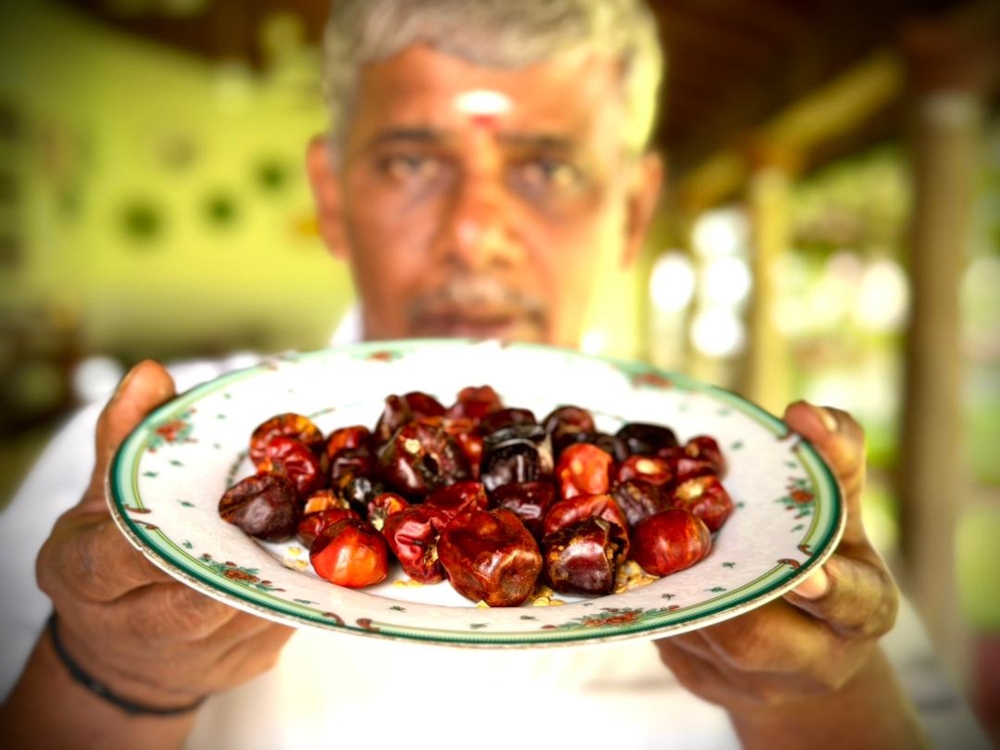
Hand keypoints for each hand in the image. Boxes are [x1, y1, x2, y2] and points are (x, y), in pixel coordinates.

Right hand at [36, 361, 293, 710]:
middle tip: (290, 505)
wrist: (130, 656)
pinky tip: (331, 542)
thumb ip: (126, 437)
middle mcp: (139, 626)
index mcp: (87, 578)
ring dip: (288, 564)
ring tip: (323, 515)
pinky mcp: (248, 662)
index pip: (118, 558)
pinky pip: (285, 620)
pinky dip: (308, 581)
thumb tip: (150, 375)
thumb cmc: (112, 558)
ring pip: (252, 610)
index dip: (166, 532)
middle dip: (245, 552)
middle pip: (197, 596)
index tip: (216, 499)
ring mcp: (200, 655)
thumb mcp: (102, 496)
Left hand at [655, 401, 898, 712]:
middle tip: (681, 547)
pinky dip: (645, 596)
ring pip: (699, 637)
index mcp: (861, 611)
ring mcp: (750, 681)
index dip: (833, 590)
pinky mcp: (699, 678)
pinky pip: (666, 639)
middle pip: (757, 639)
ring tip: (642, 540)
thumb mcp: (841, 509)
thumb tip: (806, 413)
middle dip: (718, 593)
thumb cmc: (825, 554)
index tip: (808, 573)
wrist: (797, 643)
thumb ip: (834, 459)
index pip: (857, 605)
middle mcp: (811, 658)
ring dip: (668, 588)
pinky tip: (626, 560)